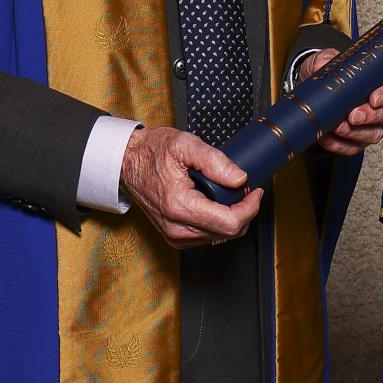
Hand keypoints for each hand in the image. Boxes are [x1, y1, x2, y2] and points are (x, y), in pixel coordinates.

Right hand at [120, 126, 261, 248]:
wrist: (127, 164)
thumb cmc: (151, 152)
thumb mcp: (184, 144)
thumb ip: (215, 161)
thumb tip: (239, 179)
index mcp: (180, 206)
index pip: (229, 223)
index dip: (250, 208)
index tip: (255, 192)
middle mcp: (177, 228)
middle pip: (228, 233)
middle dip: (243, 212)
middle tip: (244, 189)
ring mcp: (175, 236)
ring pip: (220, 237)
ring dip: (231, 217)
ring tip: (228, 193)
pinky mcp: (175, 238)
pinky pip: (208, 236)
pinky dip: (218, 222)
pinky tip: (215, 203)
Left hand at [298, 48, 382, 157]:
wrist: (313, 90)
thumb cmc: (328, 72)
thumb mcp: (326, 59)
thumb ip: (327, 61)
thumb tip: (323, 67)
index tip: (374, 99)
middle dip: (372, 116)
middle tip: (354, 115)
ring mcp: (372, 123)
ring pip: (375, 134)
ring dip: (356, 133)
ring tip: (338, 126)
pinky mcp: (357, 139)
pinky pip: (353, 147)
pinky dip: (339, 144)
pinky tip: (327, 137)